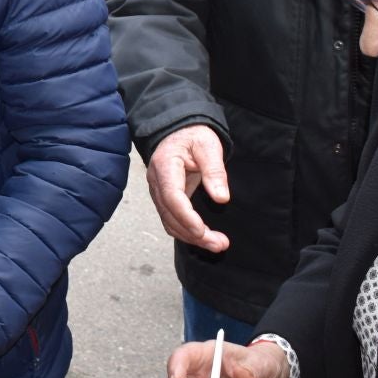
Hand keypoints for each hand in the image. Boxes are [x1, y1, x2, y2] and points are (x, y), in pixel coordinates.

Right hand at [146, 125, 230, 251]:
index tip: (202, 231)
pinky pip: (171, 220)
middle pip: (170, 215)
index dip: (186, 217)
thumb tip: (221, 198)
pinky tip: (203, 237)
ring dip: (191, 237)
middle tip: (219, 244)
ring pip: (169, 221)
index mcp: (165, 165)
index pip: (172, 196)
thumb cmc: (194, 136)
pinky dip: (186, 231)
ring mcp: (158, 191)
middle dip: (193, 233)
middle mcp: (156, 181)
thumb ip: (214, 171)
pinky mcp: (165, 198)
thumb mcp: (208, 146)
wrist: (180, 132)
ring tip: (217, 244)